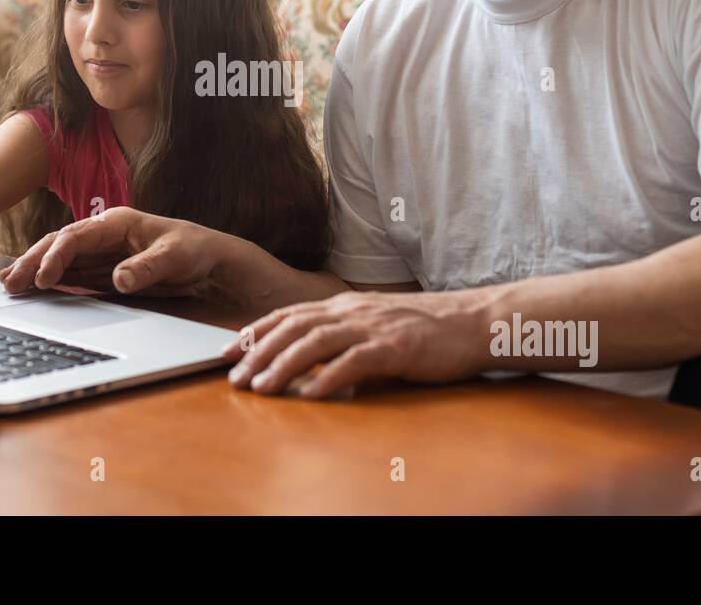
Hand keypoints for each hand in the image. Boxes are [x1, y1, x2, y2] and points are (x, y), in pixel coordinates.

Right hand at [0, 207, 221, 296]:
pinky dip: (50, 281)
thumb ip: (147, 268)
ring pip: (59, 259)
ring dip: (34, 270)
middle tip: (10, 282)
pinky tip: (32, 290)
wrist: (209, 261)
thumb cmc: (194, 250)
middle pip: (59, 245)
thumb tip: (119, 280)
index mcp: (116, 223)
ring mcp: (101, 253)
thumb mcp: (174, 257)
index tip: (43, 278)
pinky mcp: (102, 271)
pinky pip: (70, 274)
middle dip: (33, 261)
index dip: (56, 257)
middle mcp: (103, 235)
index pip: (76, 237)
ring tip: (9, 284)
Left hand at [220, 290, 480, 397]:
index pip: (289, 314)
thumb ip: (344, 337)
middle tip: (234, 377)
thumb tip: (310, 363)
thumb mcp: (375, 324)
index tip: (228, 351)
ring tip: (262, 388)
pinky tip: (310, 395)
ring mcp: (373, 327)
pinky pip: (354, 362)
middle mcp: (352, 311)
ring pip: (316, 342)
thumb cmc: (425, 328)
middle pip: (293, 327)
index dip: (255, 331)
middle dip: (258, 351)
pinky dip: (328, 378)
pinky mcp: (394, 347)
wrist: (472, 321)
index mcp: (345, 304)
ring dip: (283, 365)